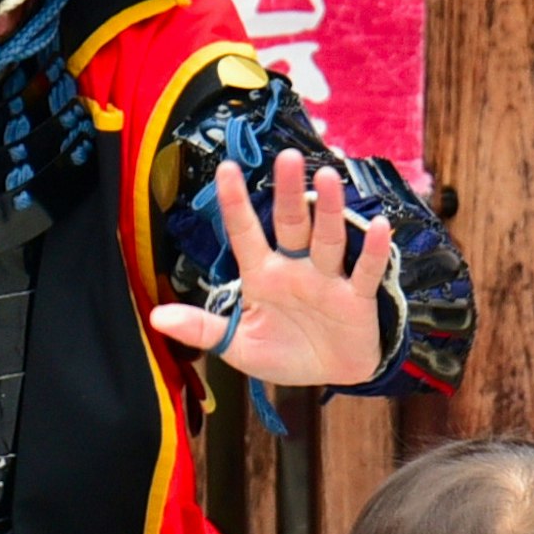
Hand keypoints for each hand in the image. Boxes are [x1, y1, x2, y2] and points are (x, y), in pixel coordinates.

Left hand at [145, 152, 395, 389]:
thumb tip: (156, 317)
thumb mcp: (238, 346)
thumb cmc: (285, 352)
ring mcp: (327, 279)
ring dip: (330, 210)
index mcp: (263, 275)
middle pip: (292, 224)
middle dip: (289, 192)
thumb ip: (202, 329)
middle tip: (288, 157)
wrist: (332, 376)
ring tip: (328, 178)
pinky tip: (377, 227)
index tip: (227, 168)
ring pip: (328, 238)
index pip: (246, 233)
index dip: (235, 203)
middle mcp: (295, 268)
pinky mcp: (356, 298)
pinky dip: (372, 251)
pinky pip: (364, 271)